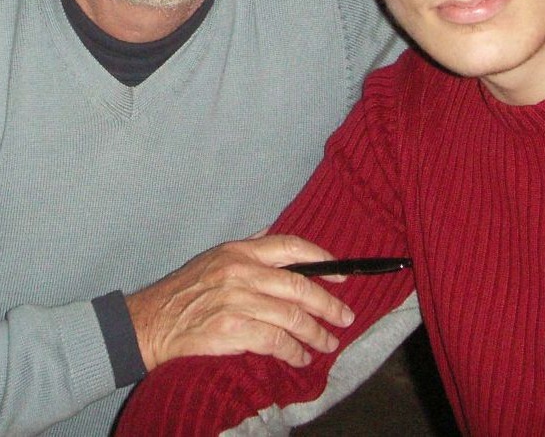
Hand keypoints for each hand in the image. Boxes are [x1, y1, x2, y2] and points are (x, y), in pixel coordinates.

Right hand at [125, 234, 354, 370]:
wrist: (150, 321)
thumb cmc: (186, 289)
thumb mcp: (216, 256)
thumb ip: (250, 248)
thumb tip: (274, 235)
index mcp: (241, 251)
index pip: (292, 247)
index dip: (322, 259)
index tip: (341, 275)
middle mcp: (242, 272)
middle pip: (299, 285)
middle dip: (328, 304)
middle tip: (346, 317)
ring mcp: (237, 301)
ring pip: (291, 317)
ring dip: (316, 333)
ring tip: (329, 342)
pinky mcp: (231, 330)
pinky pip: (274, 341)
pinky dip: (293, 351)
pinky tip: (302, 357)